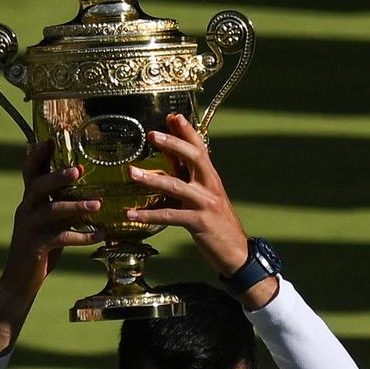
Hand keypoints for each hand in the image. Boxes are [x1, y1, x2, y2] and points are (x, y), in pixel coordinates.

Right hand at [0, 140, 104, 296]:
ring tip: (98, 203)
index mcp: (30, 201)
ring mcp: (28, 228)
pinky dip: (82, 235)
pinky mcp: (35, 247)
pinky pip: (60, 238)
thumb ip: (63, 206)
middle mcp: (26, 210)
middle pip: (37, 186)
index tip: (50, 140)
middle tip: (79, 170)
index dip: (37, 155)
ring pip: (50, 211)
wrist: (22, 280)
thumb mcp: (52, 223)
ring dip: (76, 205)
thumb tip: (92, 193)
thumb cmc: (43, 248)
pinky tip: (100, 235)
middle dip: (58, 176)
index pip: (30, 172)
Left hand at [125, 114, 277, 308]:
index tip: (173, 116)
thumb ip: (190, 180)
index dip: (187, 131)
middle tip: (153, 134)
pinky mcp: (199, 223)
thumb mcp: (207, 198)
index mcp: (212, 178)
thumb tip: (168, 164)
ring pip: (177, 186)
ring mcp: (206, 204)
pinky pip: (170, 215)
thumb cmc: (218, 224)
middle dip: (173, 144)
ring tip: (132, 173)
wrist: (237, 253)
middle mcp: (211, 187)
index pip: (200, 148)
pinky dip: (149, 214)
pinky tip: (132, 215)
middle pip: (194, 158)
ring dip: (152, 178)